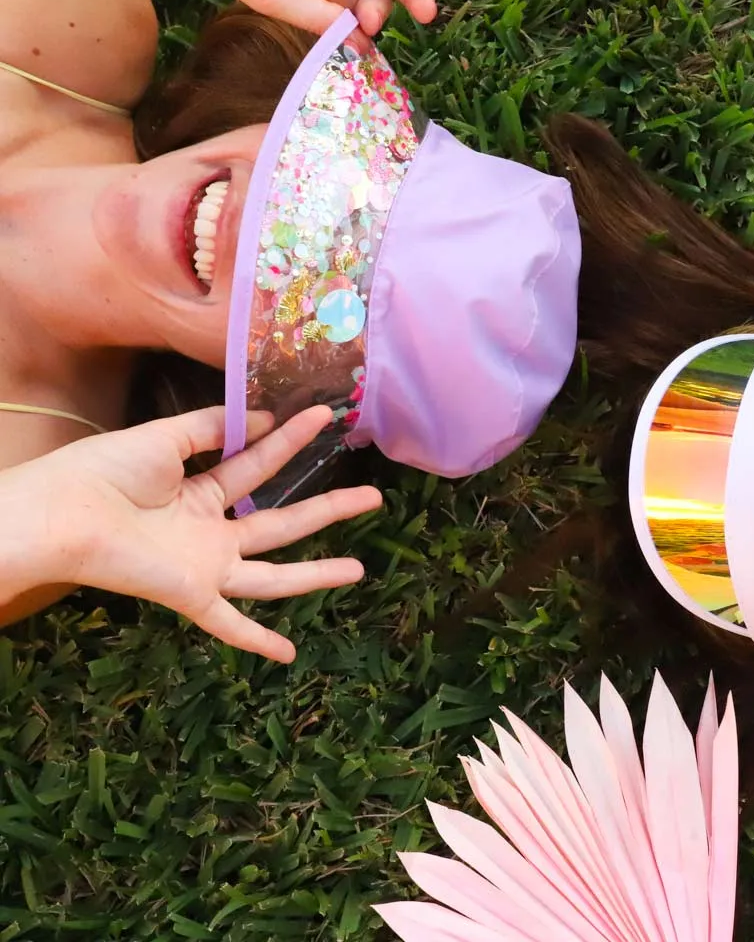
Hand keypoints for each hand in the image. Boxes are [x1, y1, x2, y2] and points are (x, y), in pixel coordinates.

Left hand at [1, 405, 380, 660]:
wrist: (64, 514)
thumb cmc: (105, 471)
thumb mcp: (166, 438)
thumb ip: (212, 429)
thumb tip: (262, 418)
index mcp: (201, 490)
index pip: (258, 463)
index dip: (292, 439)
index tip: (325, 415)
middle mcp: (211, 529)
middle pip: (284, 520)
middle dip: (329, 507)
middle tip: (373, 495)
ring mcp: (206, 564)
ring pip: (274, 573)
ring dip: (317, 573)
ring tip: (360, 570)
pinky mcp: (192, 592)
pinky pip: (229, 623)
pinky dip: (257, 641)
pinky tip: (288, 655)